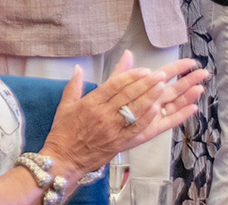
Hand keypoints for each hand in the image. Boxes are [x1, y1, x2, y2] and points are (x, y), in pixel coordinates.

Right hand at [41, 54, 208, 172]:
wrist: (64, 159)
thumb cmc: (64, 132)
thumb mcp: (66, 105)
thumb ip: (74, 85)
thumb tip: (79, 68)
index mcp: (91, 103)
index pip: (114, 85)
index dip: (131, 76)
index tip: (144, 70)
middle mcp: (103, 115)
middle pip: (128, 96)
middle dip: (145, 84)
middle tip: (160, 75)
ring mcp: (112, 130)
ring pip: (135, 111)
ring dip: (150, 98)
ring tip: (163, 87)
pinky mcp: (119, 143)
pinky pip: (136, 130)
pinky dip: (147, 119)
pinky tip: (157, 110)